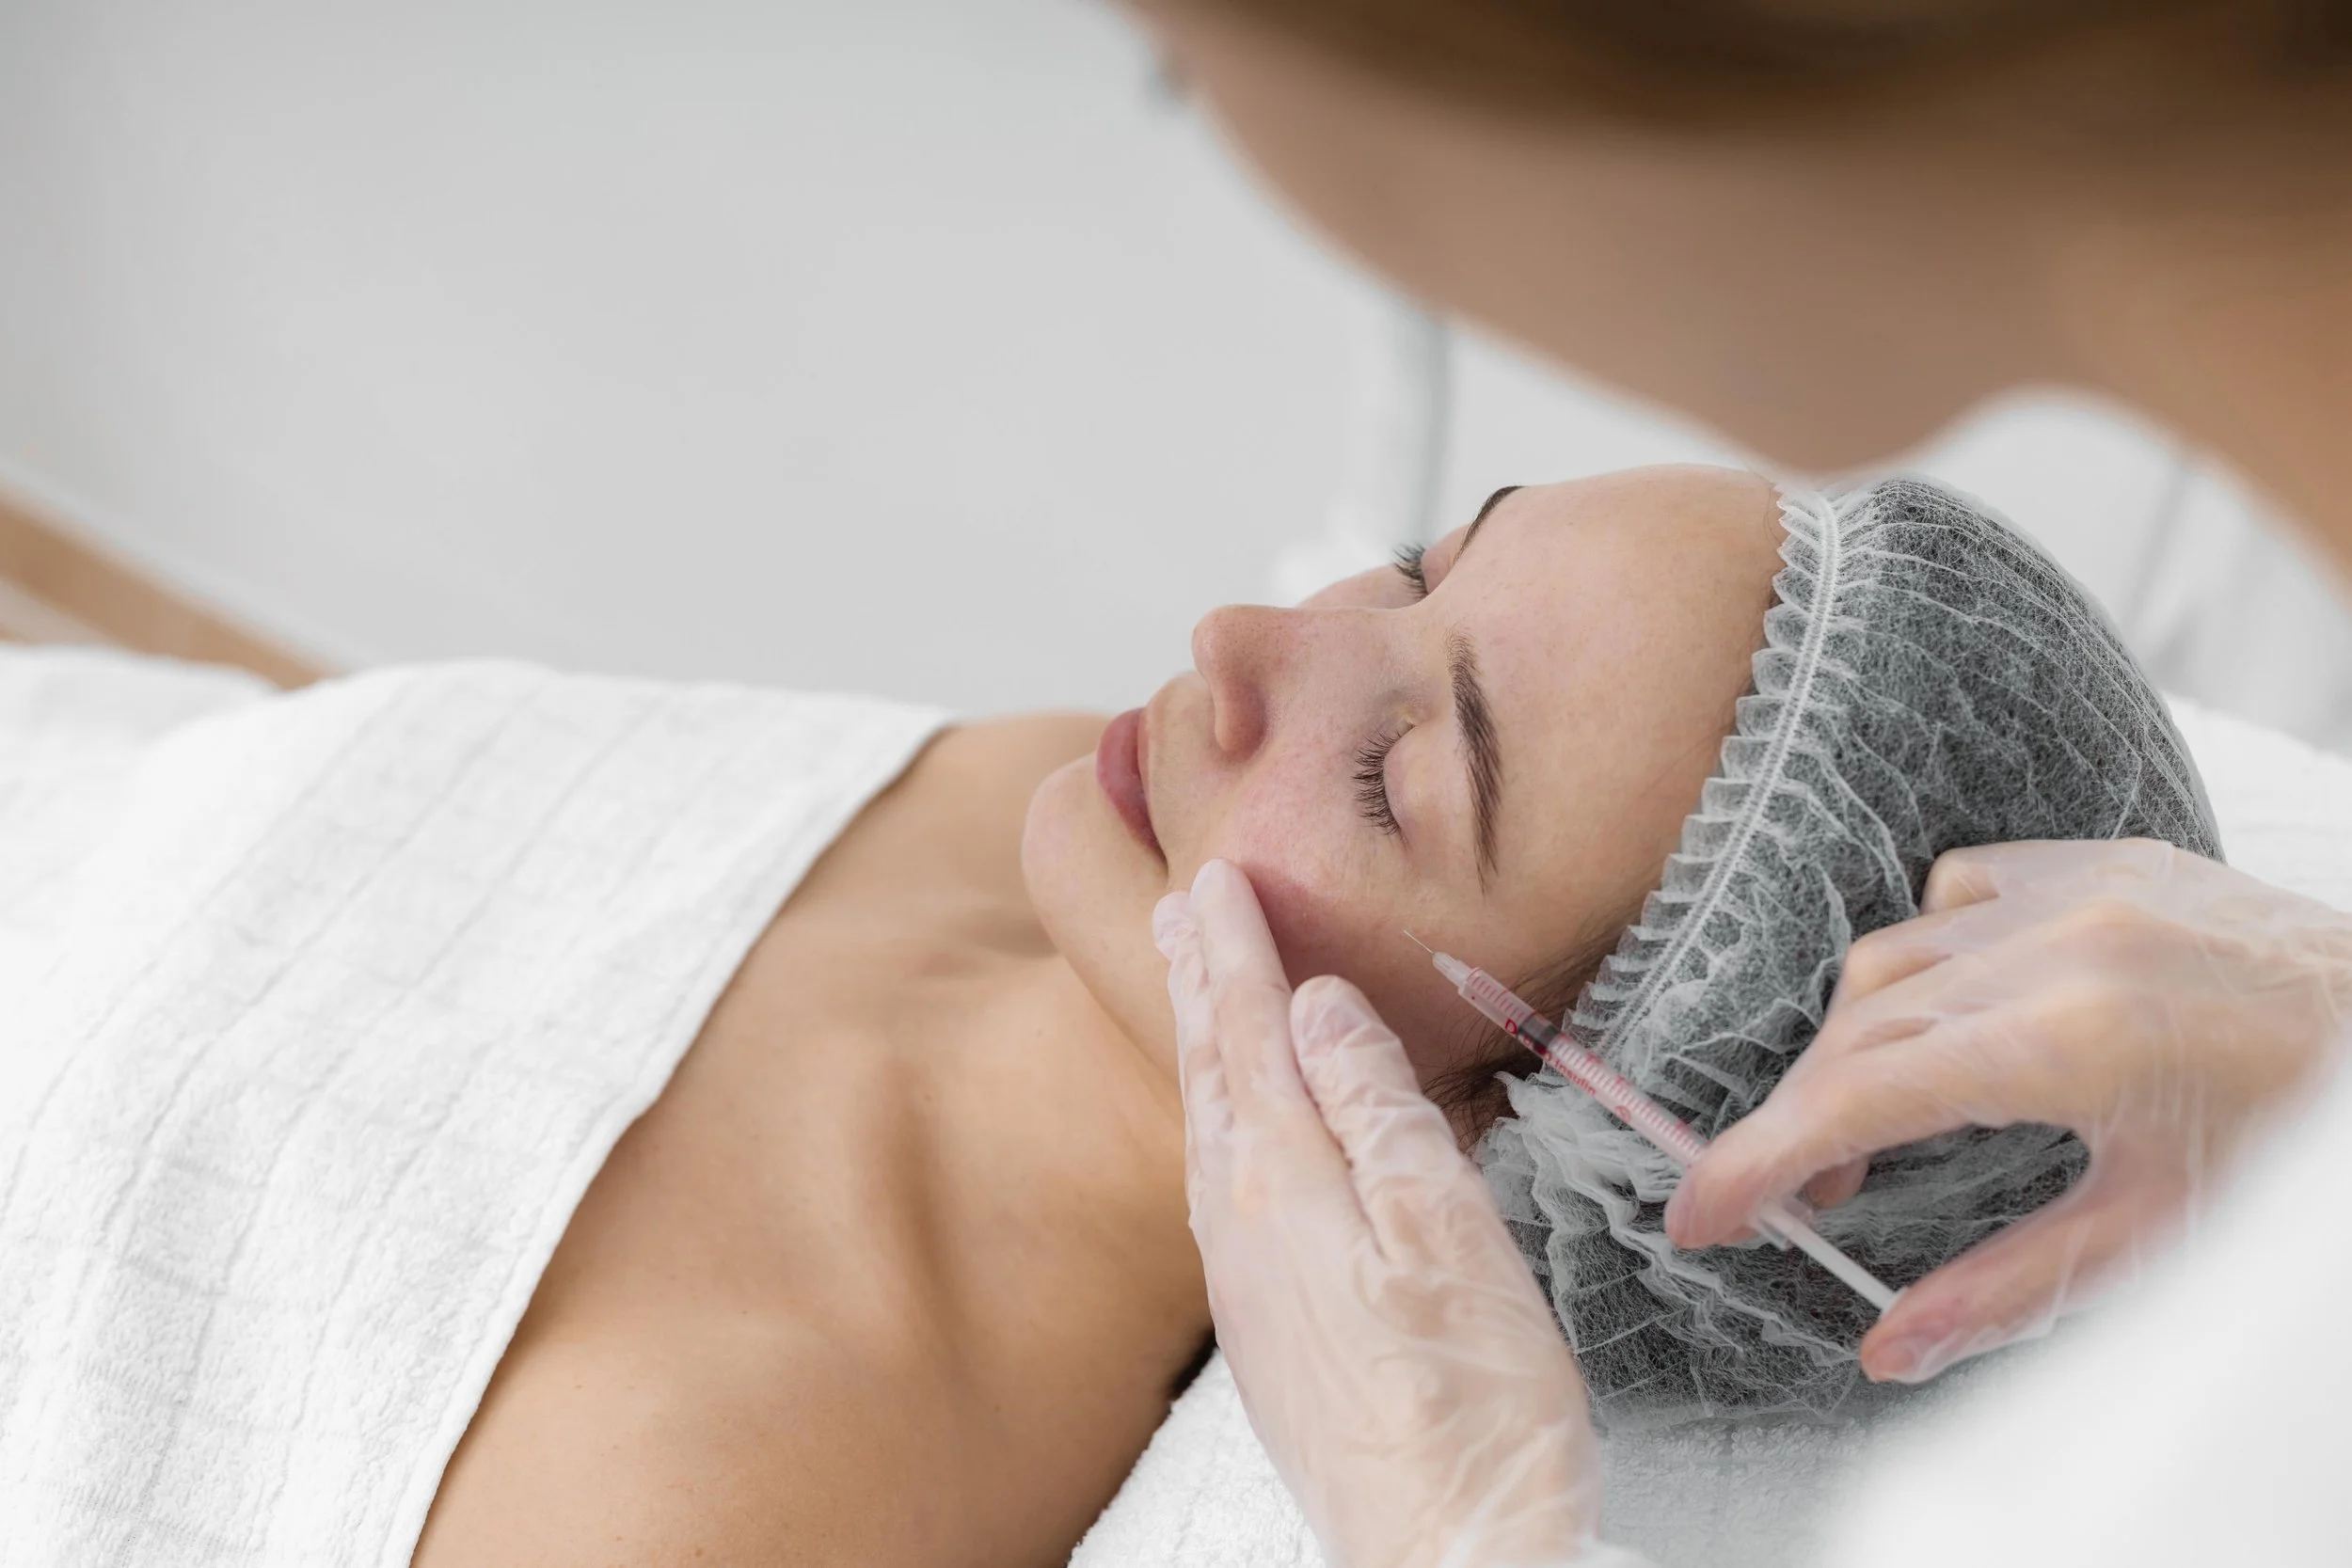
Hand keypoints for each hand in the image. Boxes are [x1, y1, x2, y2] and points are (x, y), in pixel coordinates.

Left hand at [1156, 860, 1613, 1567]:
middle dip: (1195, 982)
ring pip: (1208, 1127)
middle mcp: (1242, 1227)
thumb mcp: (1445, 1230)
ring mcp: (1247, 1285)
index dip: (1233, 948)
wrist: (1447, 1553)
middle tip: (1175, 908)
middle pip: (1212, 1072)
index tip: (1216, 877)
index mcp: (1285, 1184)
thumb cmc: (1472, 1404)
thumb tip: (1317, 1009)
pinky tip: (1234, 1132)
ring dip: (1200, 1047)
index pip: (1247, 1030)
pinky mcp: (1266, 1333)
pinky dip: (1220, 1122)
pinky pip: (1220, 1187)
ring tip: (1194, 990)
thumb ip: (1377, 1109)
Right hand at [1666, 838, 2351, 1383]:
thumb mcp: (2162, 1236)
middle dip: (1801, 1123)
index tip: (1703, 1214)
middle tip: (1782, 1205)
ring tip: (1866, 1129)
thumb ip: (2009, 1291)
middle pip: (1860, 1030)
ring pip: (1892, 959)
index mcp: (2075, 1040)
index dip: (1762, 1158)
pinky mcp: (2101, 860)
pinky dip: (1924, 961)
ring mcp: (2080, 887)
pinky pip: (1955, 894)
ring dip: (1854, 1045)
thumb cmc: (2305, 1149)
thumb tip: (1891, 1348)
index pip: (1864, 1096)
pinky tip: (1948, 1019)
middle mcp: (2062, 943)